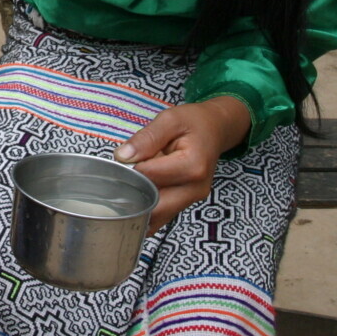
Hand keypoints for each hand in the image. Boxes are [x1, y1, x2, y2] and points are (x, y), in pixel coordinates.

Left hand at [113, 97, 249, 230]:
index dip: (130, 170)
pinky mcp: (187, 202)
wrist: (214, 130)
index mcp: (192, 166)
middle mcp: (195, 188)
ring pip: (157, 215)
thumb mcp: (169, 120)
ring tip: (131, 182)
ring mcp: (193, 198)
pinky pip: (162, 215)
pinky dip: (147, 210)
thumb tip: (123, 157)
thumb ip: (146, 138)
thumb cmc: (194, 123)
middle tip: (122, 175)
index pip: (150, 177)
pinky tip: (139, 196)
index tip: (123, 160)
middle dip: (133, 193)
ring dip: (139, 203)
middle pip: (154, 204)